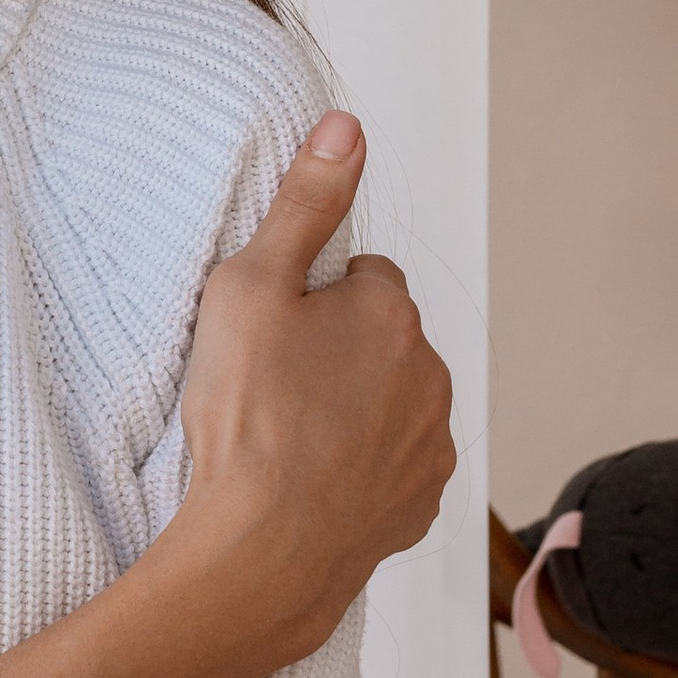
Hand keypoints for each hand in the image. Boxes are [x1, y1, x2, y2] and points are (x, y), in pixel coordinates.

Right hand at [174, 110, 455, 675]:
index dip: (312, 298)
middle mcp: (430, 374)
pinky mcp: (420, 506)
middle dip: (338, 352)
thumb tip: (347, 126)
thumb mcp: (250, 286)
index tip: (273, 331)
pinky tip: (309, 482)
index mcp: (391, 312)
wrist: (261, 551)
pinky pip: (391, 468)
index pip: (362, 275)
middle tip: (271, 384)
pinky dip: (359, 470)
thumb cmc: (246, 416)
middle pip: (380, 341)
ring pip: (391, 403)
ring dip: (352, 410)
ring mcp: (431, 446)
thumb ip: (304, 202)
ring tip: (286, 438)